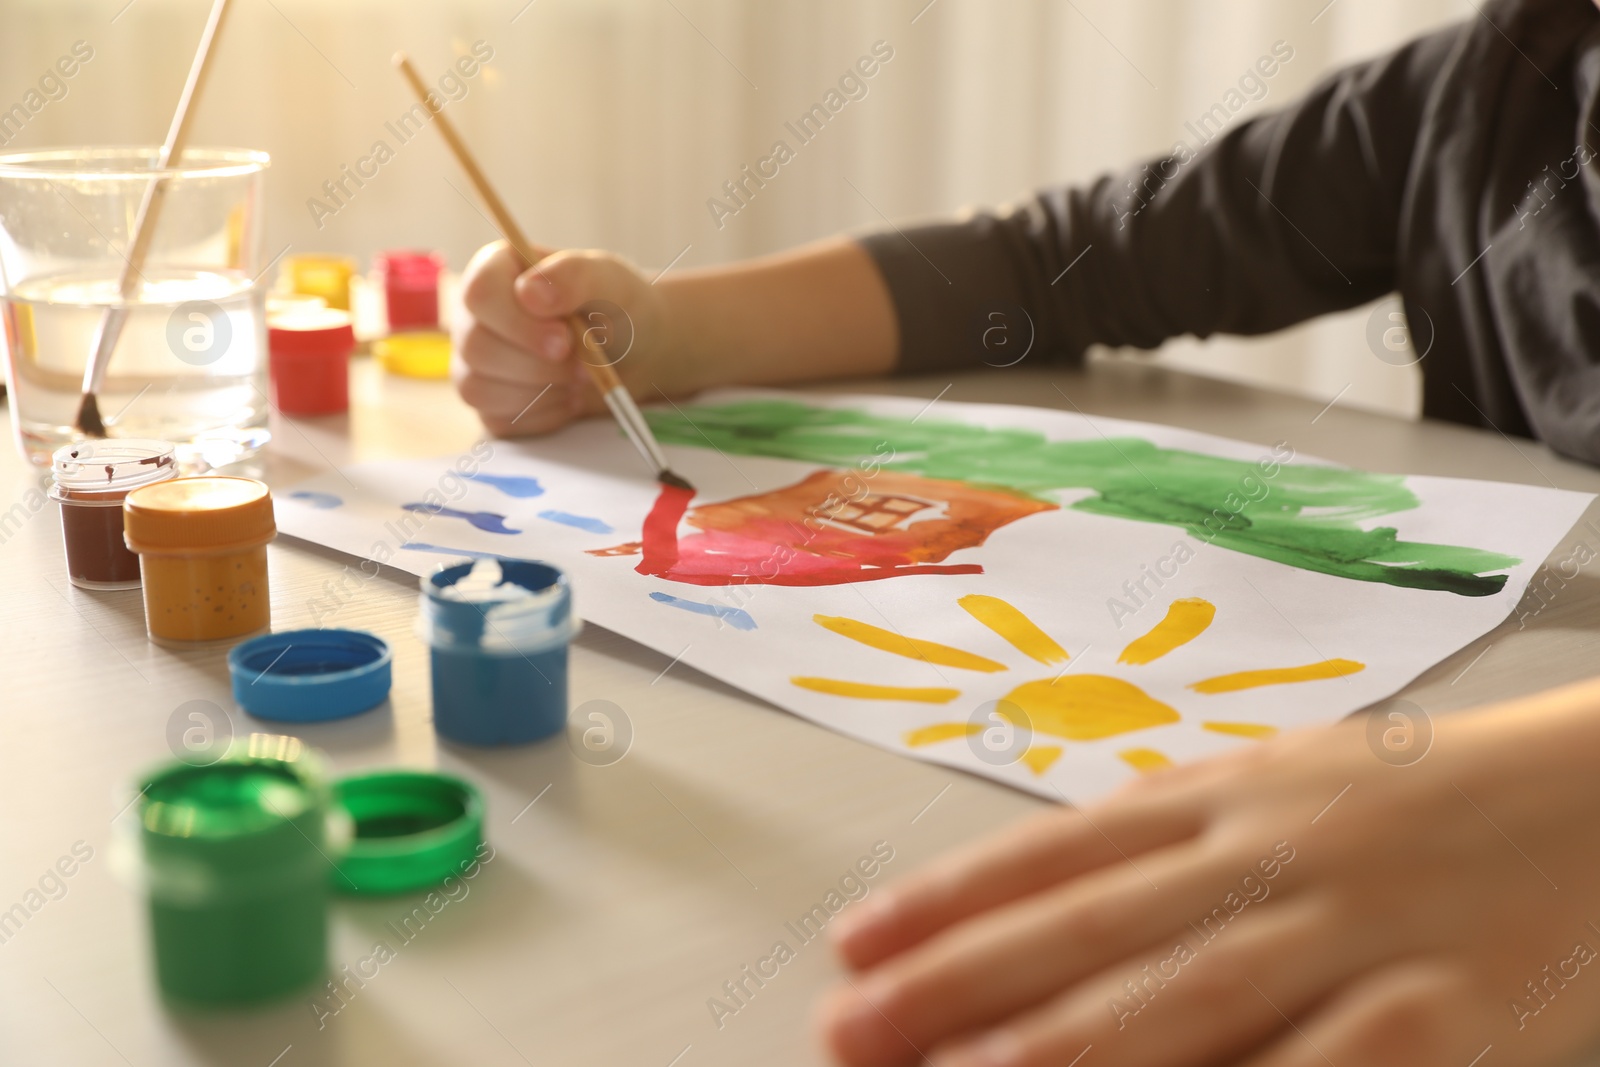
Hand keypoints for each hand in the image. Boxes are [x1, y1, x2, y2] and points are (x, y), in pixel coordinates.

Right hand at [452, 240, 685, 436]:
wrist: (636, 352)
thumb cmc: (617, 307)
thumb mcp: (608, 280)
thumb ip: (572, 275)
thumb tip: (528, 292)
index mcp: (497, 270)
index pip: (480, 294)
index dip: (518, 324)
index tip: (565, 340)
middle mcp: (476, 314)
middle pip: (476, 346)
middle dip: (538, 365)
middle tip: (584, 366)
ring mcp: (476, 360)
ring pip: (476, 387)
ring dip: (538, 391)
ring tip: (578, 379)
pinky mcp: (489, 401)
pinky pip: (495, 419)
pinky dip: (540, 415)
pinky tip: (567, 398)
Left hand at [816, 678, 1599, 1066]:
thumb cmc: (1431, 794)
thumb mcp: (1290, 781)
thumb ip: (1175, 826)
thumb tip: (1043, 877)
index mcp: (1230, 793)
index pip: (1061, 851)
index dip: (951, 900)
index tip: (856, 944)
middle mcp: (1273, 855)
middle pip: (1094, 930)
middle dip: (961, 986)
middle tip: (849, 1028)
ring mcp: (1359, 933)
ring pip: (1187, 1001)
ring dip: (1062, 1051)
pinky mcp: (1451, 1014)